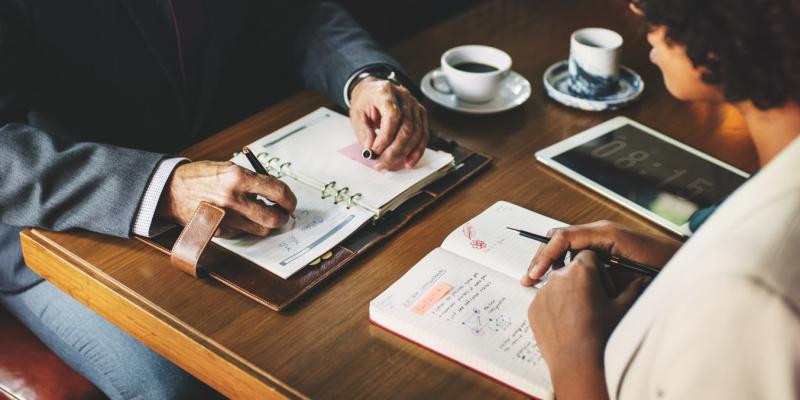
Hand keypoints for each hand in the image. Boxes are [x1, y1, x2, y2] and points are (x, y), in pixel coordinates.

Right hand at [157, 161, 296, 237]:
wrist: (171, 190)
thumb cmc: (201, 176)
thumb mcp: (229, 168)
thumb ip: (253, 179)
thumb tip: (276, 192)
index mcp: (238, 178)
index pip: (278, 191)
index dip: (289, 198)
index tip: (290, 201)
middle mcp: (233, 199)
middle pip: (273, 218)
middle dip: (283, 217)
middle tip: (283, 212)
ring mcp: (226, 218)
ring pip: (260, 229)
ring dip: (267, 223)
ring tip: (263, 213)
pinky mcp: (219, 230)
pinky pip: (243, 232)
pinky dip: (247, 226)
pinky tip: (241, 216)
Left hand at [349, 76, 429, 170]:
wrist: (372, 91)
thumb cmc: (365, 101)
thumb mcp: (357, 115)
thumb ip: (364, 133)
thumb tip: (371, 150)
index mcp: (385, 92)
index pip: (392, 115)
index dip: (386, 136)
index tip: (376, 150)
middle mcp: (404, 96)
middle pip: (407, 127)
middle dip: (394, 150)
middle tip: (382, 163)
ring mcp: (415, 105)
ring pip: (417, 133)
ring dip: (405, 153)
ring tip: (391, 164)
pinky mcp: (420, 113)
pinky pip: (423, 135)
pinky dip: (417, 151)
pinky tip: (409, 161)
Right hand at [521, 220, 681, 285]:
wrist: (687, 264)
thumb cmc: (665, 266)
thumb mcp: (630, 272)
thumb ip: (601, 271)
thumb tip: (572, 274)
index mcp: (604, 233)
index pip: (563, 237)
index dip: (545, 255)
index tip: (535, 274)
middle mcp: (600, 231)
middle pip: (558, 237)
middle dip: (541, 257)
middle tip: (529, 278)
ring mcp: (602, 238)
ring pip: (565, 245)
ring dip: (550, 261)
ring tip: (537, 280)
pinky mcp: (605, 248)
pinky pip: (577, 252)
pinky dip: (563, 264)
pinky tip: (558, 279)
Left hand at [529, 250, 649, 399]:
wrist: (578, 364)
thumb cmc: (602, 335)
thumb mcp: (623, 309)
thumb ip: (633, 288)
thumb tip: (643, 278)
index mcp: (581, 270)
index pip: (588, 255)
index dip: (598, 270)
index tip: (603, 286)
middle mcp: (558, 277)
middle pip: (571, 269)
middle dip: (581, 281)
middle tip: (593, 302)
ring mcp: (542, 293)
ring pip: (557, 285)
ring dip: (567, 293)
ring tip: (580, 316)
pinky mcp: (533, 308)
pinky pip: (545, 301)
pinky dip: (555, 308)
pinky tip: (567, 324)